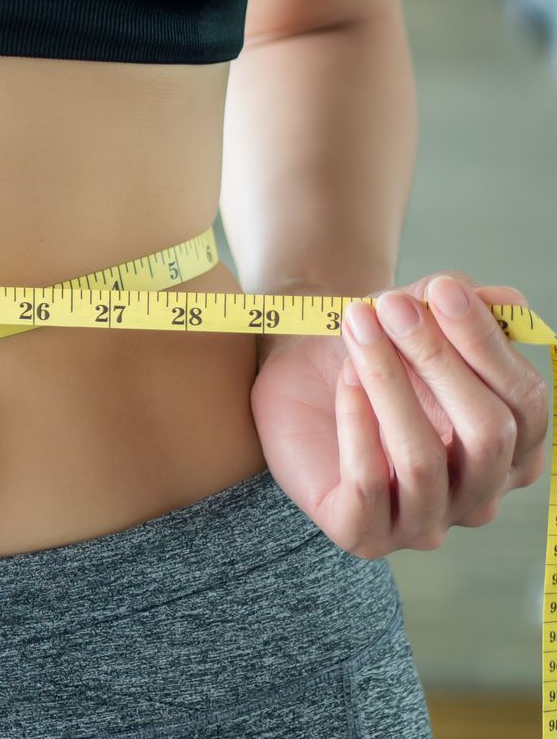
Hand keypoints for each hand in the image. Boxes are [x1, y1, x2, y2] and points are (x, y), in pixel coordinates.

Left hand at [252, 273, 551, 557]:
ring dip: (389, 383)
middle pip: (487, 433)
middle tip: (389, 305)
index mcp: (512, 452)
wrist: (296, 375)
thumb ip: (467, 309)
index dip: (487, 344)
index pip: (527, 405)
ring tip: (357, 327)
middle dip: (437, 360)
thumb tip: (505, 303)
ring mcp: (424, 524)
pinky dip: (358, 423)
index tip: (442, 288)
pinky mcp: (364, 535)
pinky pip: (371, 483)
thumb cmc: (373, 352)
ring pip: (424, 459)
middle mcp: (479, 497)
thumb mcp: (420, 320)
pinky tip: (344, 379)